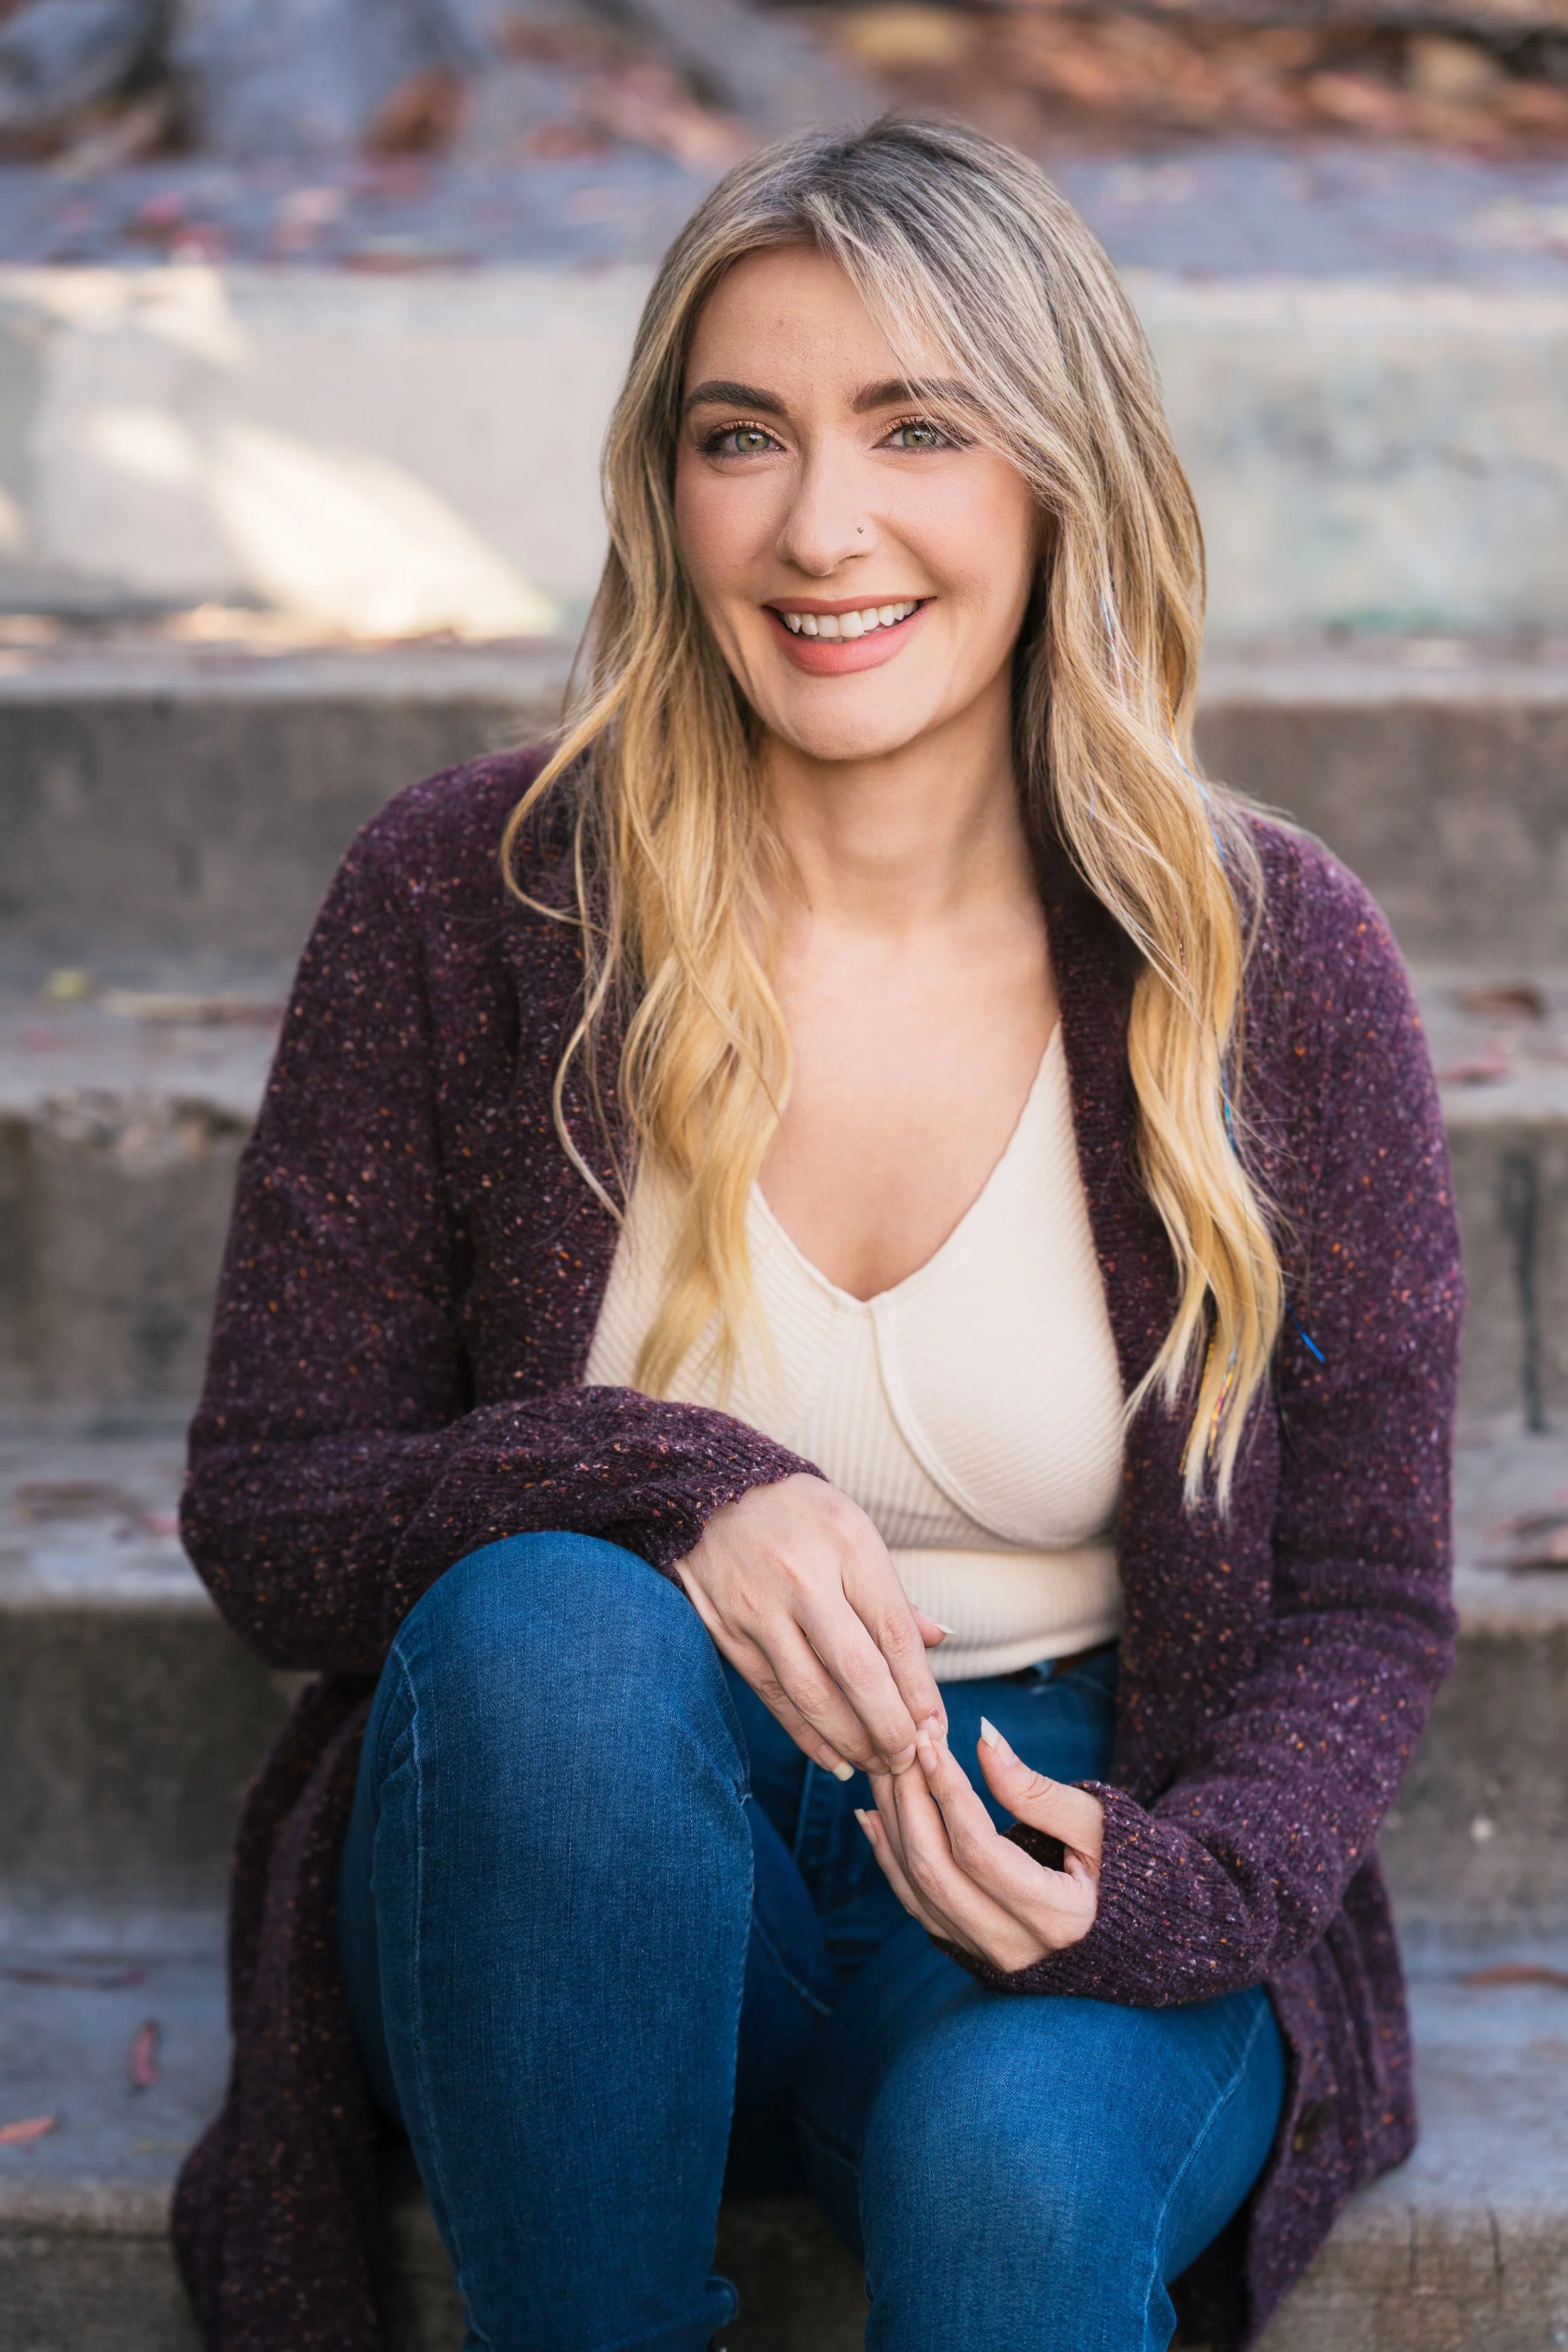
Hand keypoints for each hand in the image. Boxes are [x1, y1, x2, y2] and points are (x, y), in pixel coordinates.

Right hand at [676, 1474, 950, 1777]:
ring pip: (813, 1693)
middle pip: (857, 1670)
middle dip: (889, 1727)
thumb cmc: (797, 1514)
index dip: (919, 1688)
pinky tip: (832, 1757)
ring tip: (877, 1764)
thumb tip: (941, 1639)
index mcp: (848, 1542)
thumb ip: (891, 1591)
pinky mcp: (728, 1631)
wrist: (706, 1491)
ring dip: (851, 1740)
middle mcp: (804, 1575)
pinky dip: (805, 1733)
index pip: (893, 1630)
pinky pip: (773, 1695)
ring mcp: (760, 1606)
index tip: (936, 1728)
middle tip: (910, 1760)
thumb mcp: (852, 1529)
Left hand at [857, 1714, 1102, 1969]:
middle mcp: (1016, 1948)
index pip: (979, 1849)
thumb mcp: (1096, 1823)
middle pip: (936, 1870)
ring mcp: (987, 1957)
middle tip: (902, 1744)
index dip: (948, 1792)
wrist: (1137, 1932)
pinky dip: (887, 1857)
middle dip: (910, 1801)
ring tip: (884, 1767)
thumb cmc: (1125, 1866)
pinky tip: (874, 1815)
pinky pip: (914, 1905)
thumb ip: (1037, 1788)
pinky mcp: (969, 1952)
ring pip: (916, 1889)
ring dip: (892, 1824)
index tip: (930, 1741)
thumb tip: (984, 1737)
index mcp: (1058, 1917)